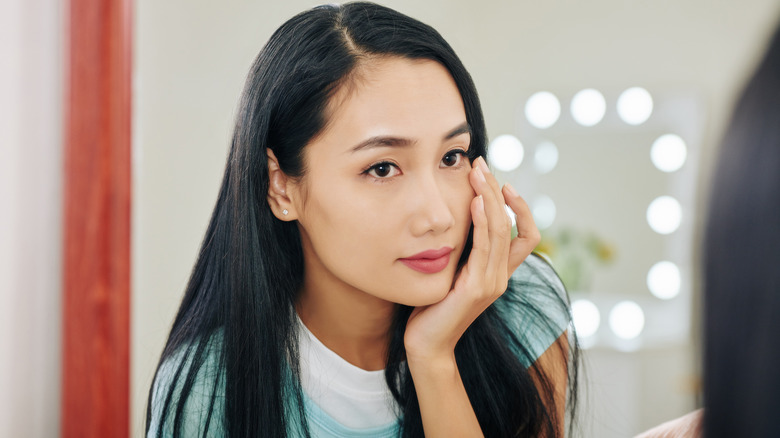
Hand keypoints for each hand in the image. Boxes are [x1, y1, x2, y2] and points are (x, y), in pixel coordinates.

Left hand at [403, 156, 540, 362]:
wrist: (427, 344)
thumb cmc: (434, 307)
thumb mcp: (453, 272)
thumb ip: (463, 251)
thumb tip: (457, 216)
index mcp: (500, 272)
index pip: (527, 234)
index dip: (520, 207)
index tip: (501, 182)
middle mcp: (502, 276)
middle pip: (513, 224)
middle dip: (498, 191)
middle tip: (481, 165)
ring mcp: (492, 283)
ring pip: (502, 231)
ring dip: (489, 198)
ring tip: (477, 174)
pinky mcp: (476, 289)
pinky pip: (484, 248)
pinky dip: (482, 222)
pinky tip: (473, 202)